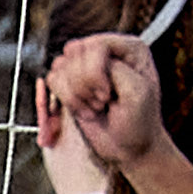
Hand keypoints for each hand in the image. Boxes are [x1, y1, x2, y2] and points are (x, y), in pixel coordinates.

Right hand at [48, 31, 174, 177]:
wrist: (130, 149)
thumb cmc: (140, 122)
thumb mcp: (137, 93)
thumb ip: (116, 70)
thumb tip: (85, 62)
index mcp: (128, 48)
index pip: (96, 45)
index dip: (94, 71)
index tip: (107, 96)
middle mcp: (106, 51)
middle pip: (75, 51)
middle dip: (84, 83)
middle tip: (102, 103)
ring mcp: (87, 65)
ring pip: (60, 64)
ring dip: (75, 94)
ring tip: (95, 108)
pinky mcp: (72, 82)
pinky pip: (53, 79)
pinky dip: (65, 99)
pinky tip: (83, 111)